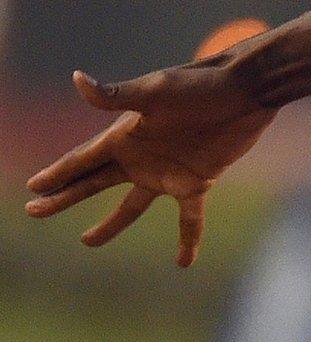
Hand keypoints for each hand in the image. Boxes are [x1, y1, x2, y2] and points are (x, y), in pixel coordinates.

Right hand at [24, 68, 275, 265]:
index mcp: (125, 135)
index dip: (57, 174)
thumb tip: (77, 79)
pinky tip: (184, 262)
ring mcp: (168, 171)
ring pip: (132, 205)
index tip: (32, 189)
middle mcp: (141, 156)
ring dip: (111, 224)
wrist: (246, 91)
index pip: (82, 159)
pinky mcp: (198, 180)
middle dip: (65, 197)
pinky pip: (190, 217)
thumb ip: (117, 95)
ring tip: (87, 241)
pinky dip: (188, 238)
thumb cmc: (200, 85)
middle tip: (34, 210)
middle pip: (95, 182)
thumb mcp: (156, 91)